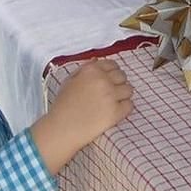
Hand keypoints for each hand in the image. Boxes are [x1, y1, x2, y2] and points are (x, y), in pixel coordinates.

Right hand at [31, 58, 132, 172]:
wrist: (61, 128)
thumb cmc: (62, 106)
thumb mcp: (69, 81)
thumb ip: (84, 69)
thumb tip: (97, 61)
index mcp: (91, 70)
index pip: (112, 64)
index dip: (112, 73)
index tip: (109, 80)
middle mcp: (103, 79)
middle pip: (122, 76)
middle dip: (118, 84)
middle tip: (110, 94)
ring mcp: (110, 95)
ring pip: (129, 90)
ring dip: (122, 96)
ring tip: (112, 103)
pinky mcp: (116, 111)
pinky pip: (129, 105)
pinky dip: (124, 108)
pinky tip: (115, 112)